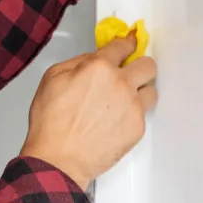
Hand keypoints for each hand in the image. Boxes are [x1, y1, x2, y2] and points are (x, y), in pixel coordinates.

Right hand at [20, 38, 158, 186]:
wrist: (58, 159)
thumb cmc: (51, 124)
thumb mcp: (52, 79)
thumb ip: (77, 62)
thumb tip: (93, 58)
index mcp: (98, 68)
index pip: (123, 46)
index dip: (126, 44)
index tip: (130, 43)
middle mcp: (121, 84)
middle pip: (147, 65)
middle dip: (139, 66)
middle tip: (130, 73)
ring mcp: (132, 107)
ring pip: (151, 90)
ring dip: (140, 91)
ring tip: (124, 101)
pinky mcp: (138, 127)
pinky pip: (144, 114)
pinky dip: (133, 115)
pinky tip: (116, 121)